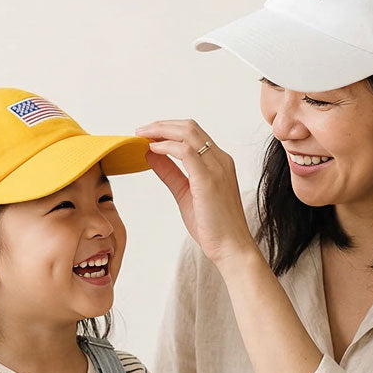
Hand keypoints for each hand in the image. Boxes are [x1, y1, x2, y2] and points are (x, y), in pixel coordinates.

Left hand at [135, 119, 258, 267]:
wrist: (231, 248)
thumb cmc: (214, 226)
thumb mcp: (185, 193)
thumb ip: (170, 173)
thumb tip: (151, 155)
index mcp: (218, 162)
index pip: (193, 133)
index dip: (168, 129)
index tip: (147, 134)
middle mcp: (220, 160)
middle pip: (189, 127)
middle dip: (162, 125)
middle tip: (140, 130)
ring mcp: (217, 167)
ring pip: (188, 133)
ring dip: (161, 131)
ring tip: (142, 135)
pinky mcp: (208, 179)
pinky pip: (185, 151)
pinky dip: (166, 146)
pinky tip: (152, 149)